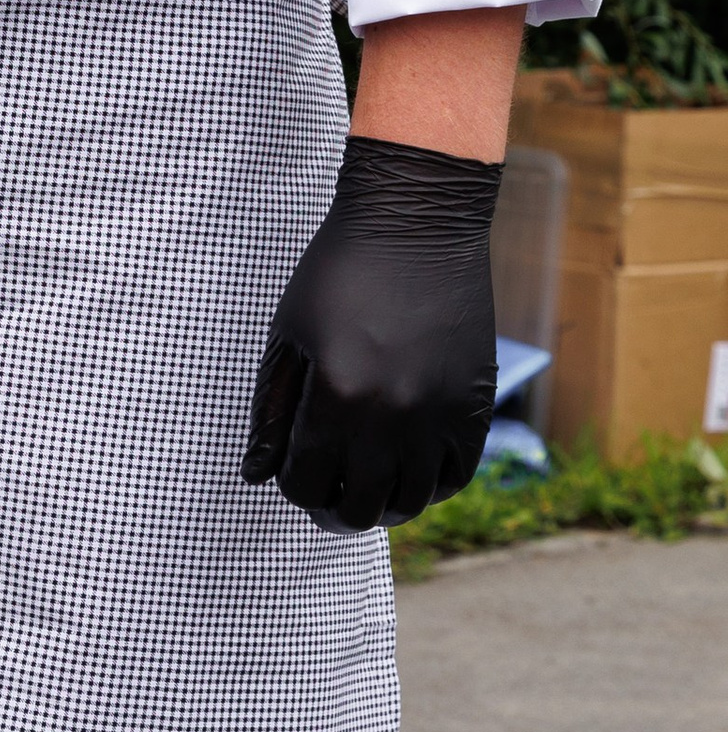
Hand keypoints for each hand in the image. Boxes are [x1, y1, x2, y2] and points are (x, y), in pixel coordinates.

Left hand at [241, 134, 501, 530]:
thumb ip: (271, 411)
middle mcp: (393, 414)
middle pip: (361, 506)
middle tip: (325, 497)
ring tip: (365, 487)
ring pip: (412, 501)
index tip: (291, 472)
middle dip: (333, 509)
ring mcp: (440, 413)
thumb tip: (256, 474)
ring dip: (383, 505)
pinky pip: (456, 476)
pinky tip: (406, 472)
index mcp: (336, 395)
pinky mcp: (475, 405)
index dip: (293, 486)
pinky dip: (429, 487)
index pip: (306, 483)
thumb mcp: (289, 335)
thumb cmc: (338, 272)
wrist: (416, 222)